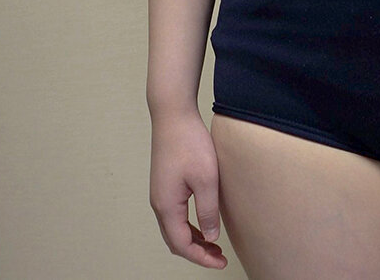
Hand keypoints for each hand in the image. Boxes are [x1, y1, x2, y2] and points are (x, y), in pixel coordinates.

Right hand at [149, 111, 226, 268]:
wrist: (173, 116)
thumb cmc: (189, 144)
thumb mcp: (207, 179)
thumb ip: (208, 211)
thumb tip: (211, 237)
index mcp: (167, 206)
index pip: (182, 244)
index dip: (201, 258)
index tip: (220, 262)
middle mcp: (159, 203)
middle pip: (175, 240)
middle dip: (197, 253)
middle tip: (219, 258)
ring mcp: (160, 194)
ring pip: (174, 229)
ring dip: (193, 240)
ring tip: (214, 246)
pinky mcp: (165, 185)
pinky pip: (175, 216)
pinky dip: (189, 226)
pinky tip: (204, 224)